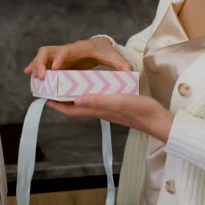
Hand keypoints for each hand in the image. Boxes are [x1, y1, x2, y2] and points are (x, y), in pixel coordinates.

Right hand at [24, 37, 132, 79]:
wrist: (99, 45)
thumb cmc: (105, 51)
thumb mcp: (113, 56)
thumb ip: (121, 63)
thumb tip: (130, 72)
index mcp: (79, 48)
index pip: (67, 50)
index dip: (60, 58)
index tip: (56, 68)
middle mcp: (66, 50)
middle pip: (48, 51)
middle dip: (41, 62)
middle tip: (39, 76)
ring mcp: (59, 56)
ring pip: (42, 57)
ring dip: (35, 66)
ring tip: (33, 78)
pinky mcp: (57, 62)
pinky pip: (43, 64)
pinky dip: (35, 69)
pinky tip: (30, 77)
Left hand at [47, 94, 173, 142]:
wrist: (159, 120)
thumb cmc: (141, 111)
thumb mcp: (118, 101)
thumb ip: (98, 100)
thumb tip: (75, 99)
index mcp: (98, 110)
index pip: (72, 109)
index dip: (57, 105)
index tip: (45, 97)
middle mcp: (101, 111)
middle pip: (77, 106)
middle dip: (63, 99)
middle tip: (54, 87)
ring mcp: (109, 109)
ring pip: (87, 103)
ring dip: (76, 95)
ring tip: (69, 83)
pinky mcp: (117, 106)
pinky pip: (98, 99)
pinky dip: (90, 92)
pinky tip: (94, 85)